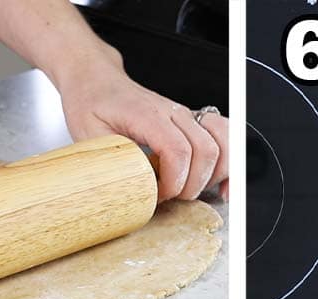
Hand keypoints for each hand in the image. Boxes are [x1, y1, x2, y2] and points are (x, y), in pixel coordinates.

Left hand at [57, 56, 228, 202]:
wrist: (97, 81)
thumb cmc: (92, 104)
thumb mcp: (87, 135)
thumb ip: (109, 162)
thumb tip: (126, 193)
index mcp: (147, 115)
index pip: (177, 150)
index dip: (174, 180)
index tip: (160, 195)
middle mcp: (173, 112)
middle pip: (206, 150)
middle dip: (194, 184)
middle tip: (173, 197)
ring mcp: (186, 116)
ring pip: (223, 143)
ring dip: (216, 174)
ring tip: (197, 191)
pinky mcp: (192, 123)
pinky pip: (225, 137)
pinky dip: (230, 162)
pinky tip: (224, 185)